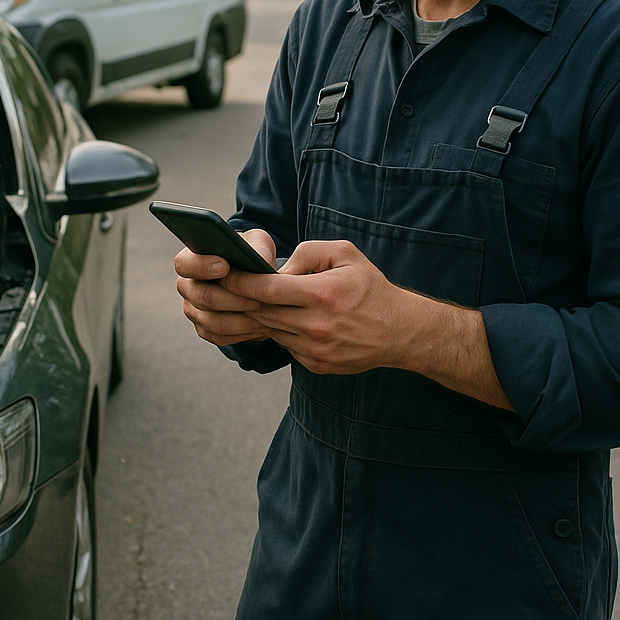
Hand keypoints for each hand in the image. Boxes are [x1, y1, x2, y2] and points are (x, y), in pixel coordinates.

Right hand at [175, 228, 276, 345]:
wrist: (255, 281)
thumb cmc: (252, 254)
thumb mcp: (259, 243)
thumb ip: (258, 246)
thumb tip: (260, 259)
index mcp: (192, 259)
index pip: (184, 264)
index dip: (202, 267)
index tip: (225, 267)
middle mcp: (187, 286)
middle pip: (203, 297)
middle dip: (234, 299)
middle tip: (259, 299)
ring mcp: (193, 310)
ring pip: (214, 321)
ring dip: (242, 319)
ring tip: (264, 314)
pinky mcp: (204, 329)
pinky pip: (220, 336)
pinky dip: (242, 332)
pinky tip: (260, 326)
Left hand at [224, 238, 514, 409]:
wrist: (400, 331)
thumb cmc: (370, 287)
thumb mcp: (345, 254)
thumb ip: (308, 253)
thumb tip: (278, 268)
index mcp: (322, 294)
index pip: (267, 289)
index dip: (240, 281)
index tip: (223, 272)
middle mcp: (316, 325)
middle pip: (261, 313)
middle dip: (239, 299)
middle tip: (219, 287)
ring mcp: (315, 350)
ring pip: (270, 331)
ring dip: (257, 316)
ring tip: (247, 300)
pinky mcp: (316, 366)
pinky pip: (285, 346)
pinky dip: (278, 331)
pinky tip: (280, 319)